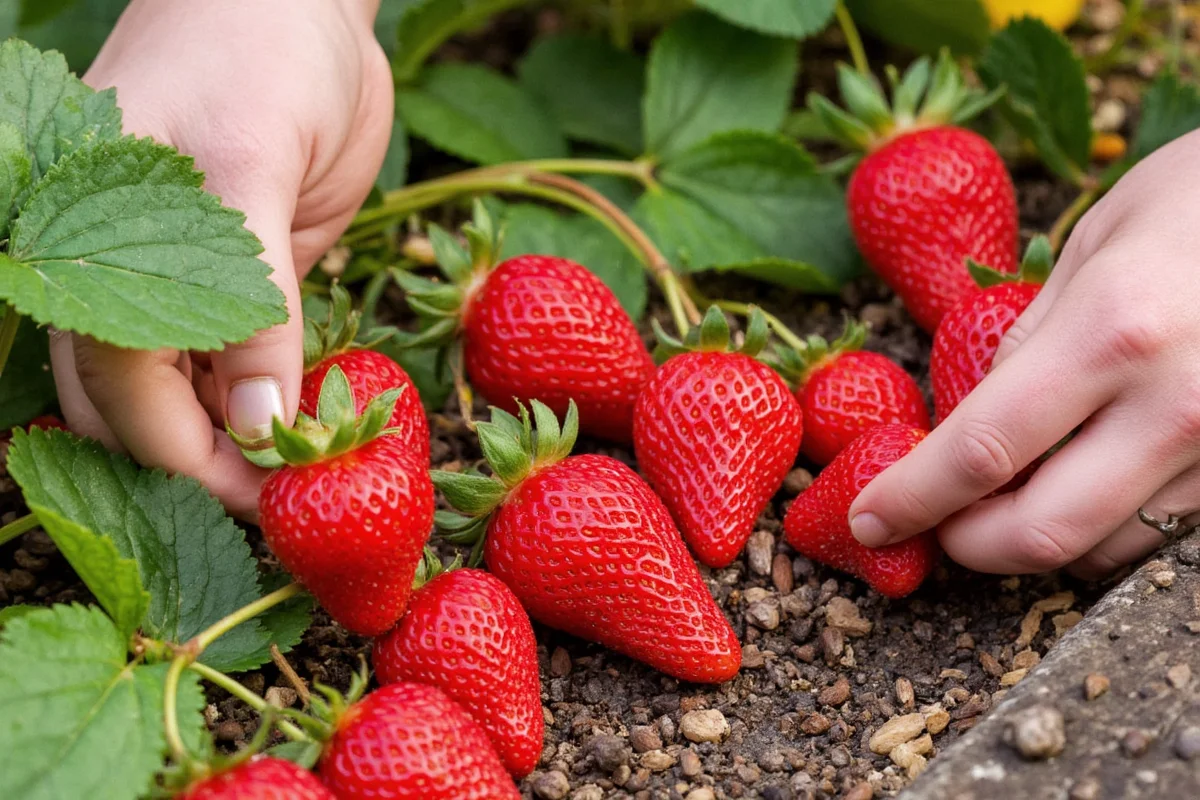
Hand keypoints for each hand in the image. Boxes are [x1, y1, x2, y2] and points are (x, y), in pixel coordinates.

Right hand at [50, 0, 391, 518]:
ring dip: (245, 443)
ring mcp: (181, 281)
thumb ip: (252, 298)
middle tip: (297, 508)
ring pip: (193, 396)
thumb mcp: (255, 165)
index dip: (194, 463)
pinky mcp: (241, 279)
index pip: (123, 394)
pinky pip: (245, 360)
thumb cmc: (258, 49)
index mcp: (85, 250)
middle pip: (142, 412)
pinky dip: (275, 400)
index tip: (270, 506)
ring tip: (316, 478)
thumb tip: (255, 424)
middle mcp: (120, 277)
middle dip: (212, 469)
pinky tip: (318, 424)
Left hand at [849, 128, 1199, 577]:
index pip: (981, 451)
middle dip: (967, 546)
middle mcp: (1175, 406)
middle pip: (1041, 531)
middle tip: (933, 529)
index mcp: (1113, 332)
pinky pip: (1162, 531)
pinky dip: (1101, 528)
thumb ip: (1030, 337)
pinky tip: (1077, 486)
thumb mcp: (1097, 241)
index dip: (912, 497)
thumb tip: (971, 418)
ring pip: (1106, 548)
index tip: (870, 519)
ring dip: (1033, 543)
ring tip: (998, 507)